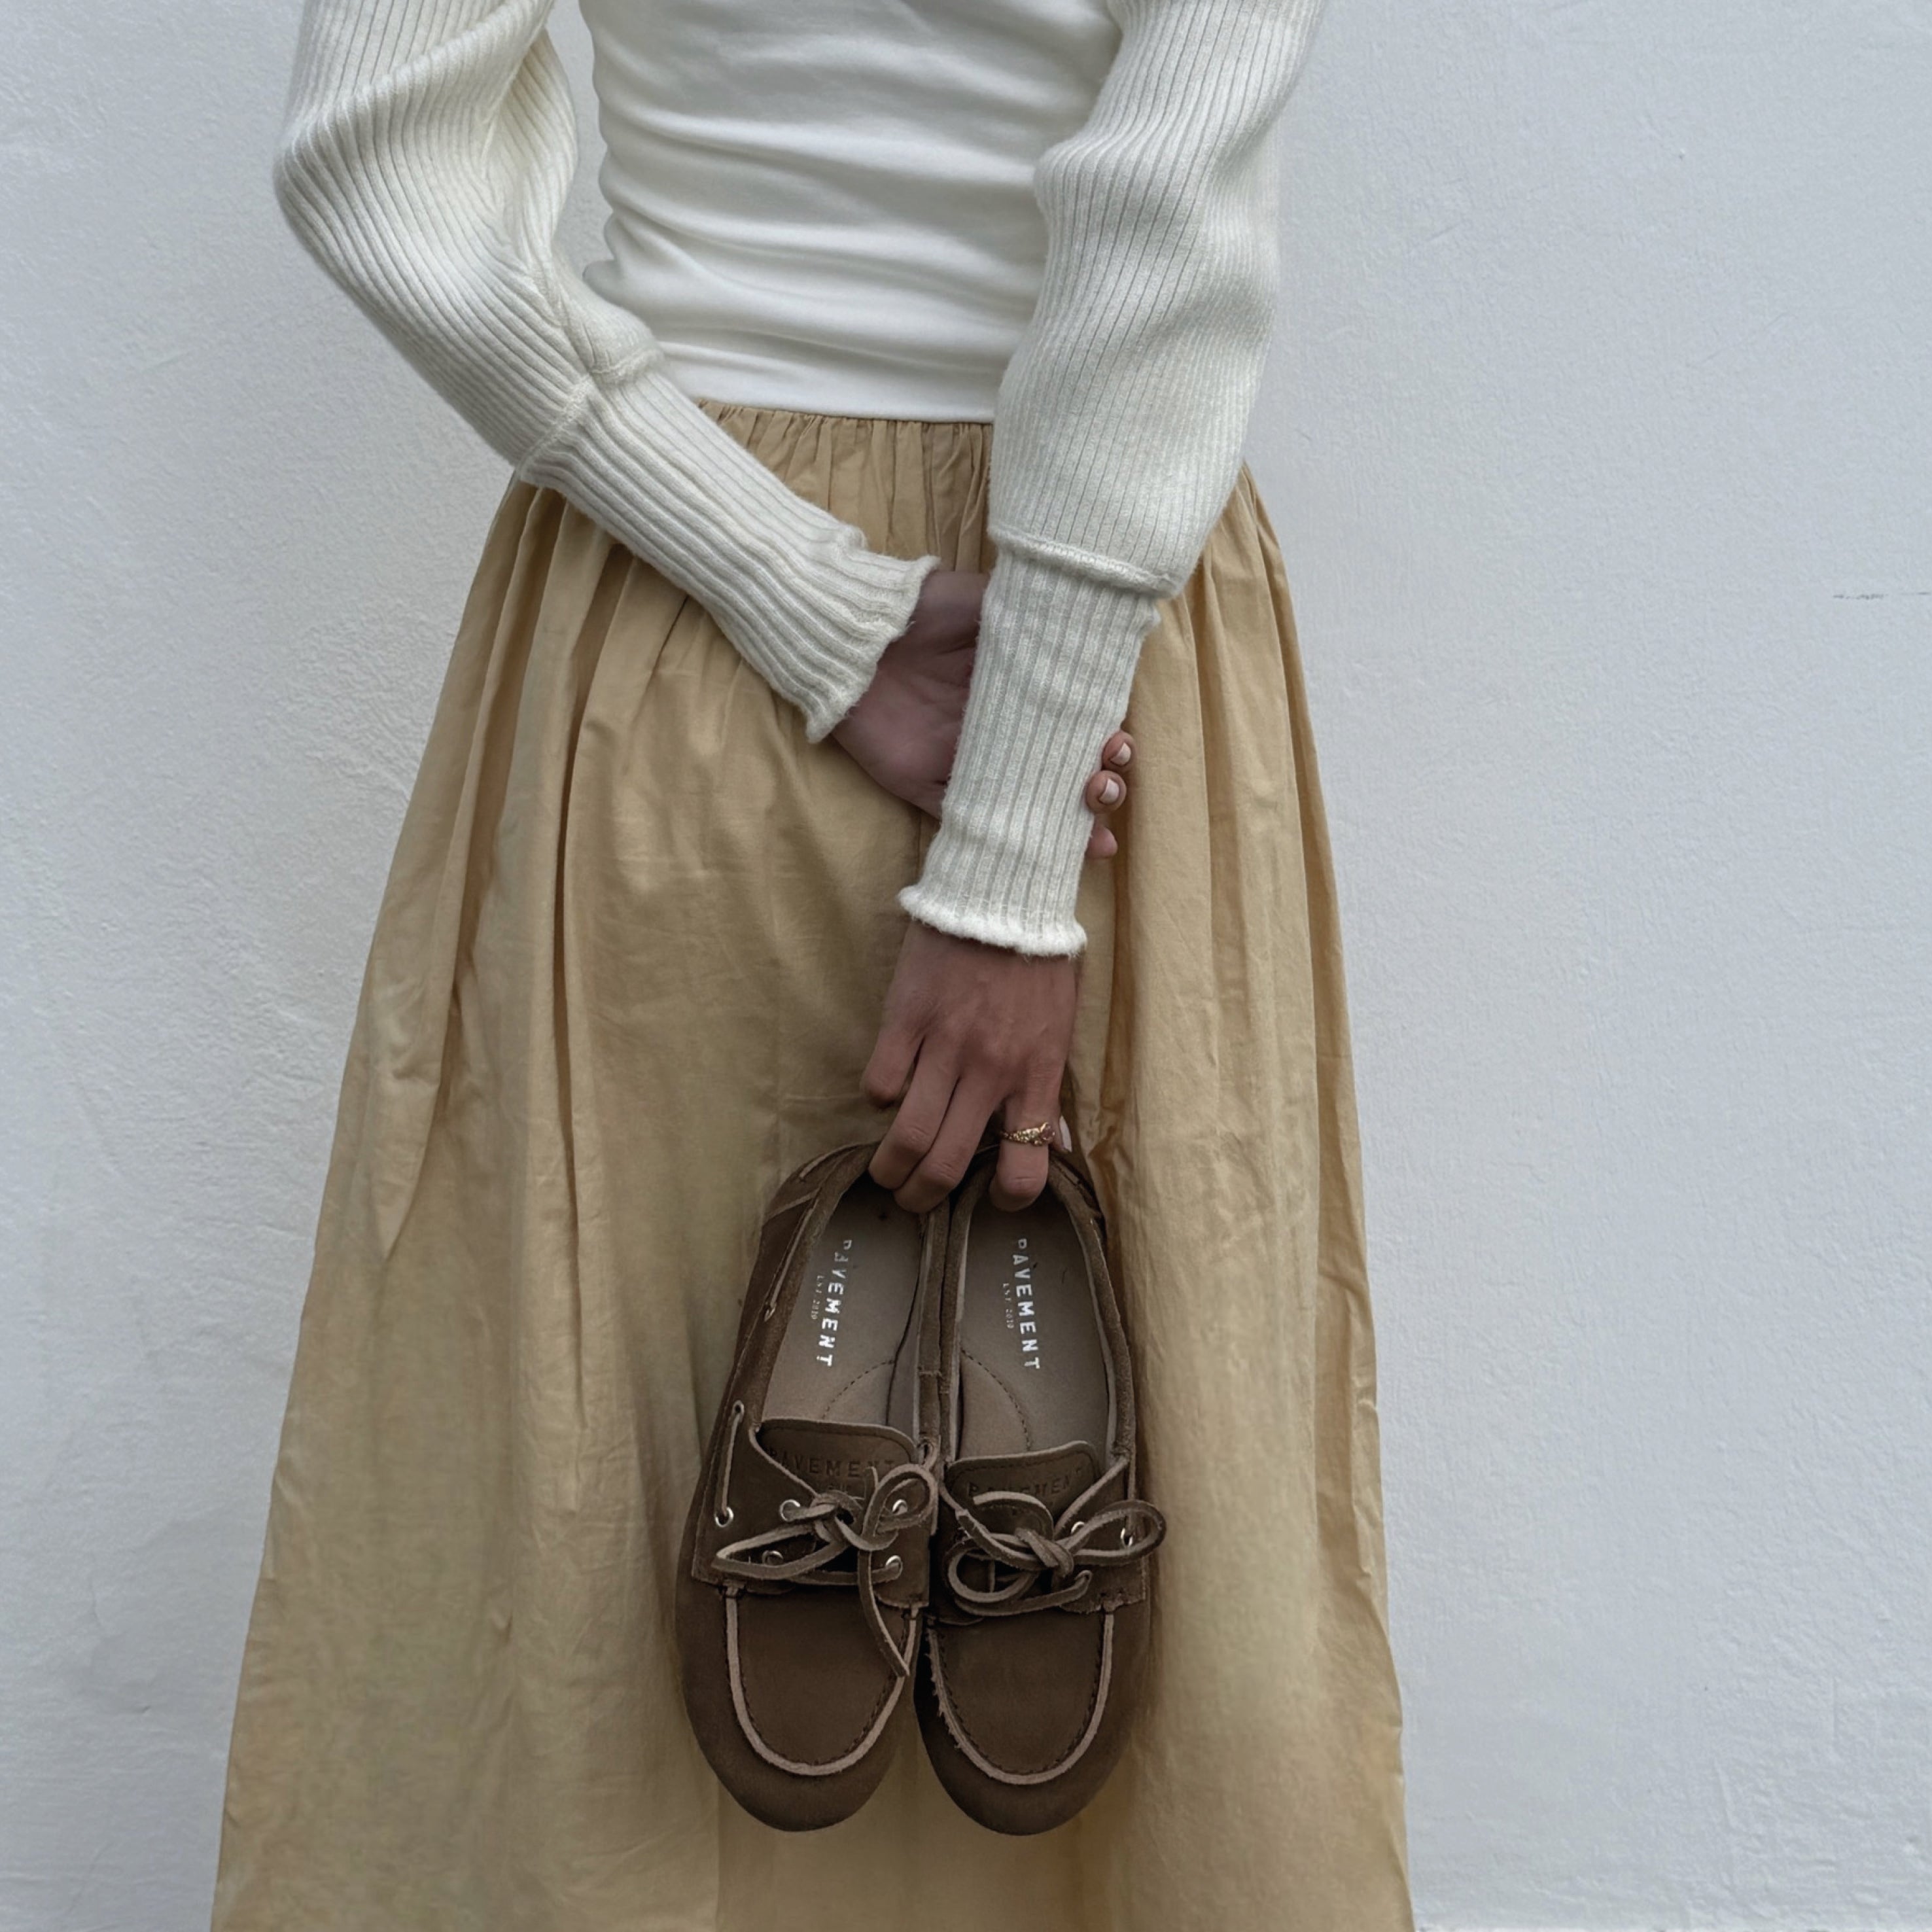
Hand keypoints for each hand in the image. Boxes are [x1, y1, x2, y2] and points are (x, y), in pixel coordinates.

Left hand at [832, 569, 1134, 856]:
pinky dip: (1000, 841)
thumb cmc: (921, 607)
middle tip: (1104, 787)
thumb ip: (1033, 609)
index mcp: (1019, 690)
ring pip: (1024, 804)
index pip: (1074, 725)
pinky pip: (965, 823)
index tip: (1119, 747)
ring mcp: (961, 760)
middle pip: (1059, 771)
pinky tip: (1036, 856)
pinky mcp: (923, 785)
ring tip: (1094, 836)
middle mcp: (997, 730)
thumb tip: (1091, 610)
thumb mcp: (985, 598)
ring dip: (1064, 826)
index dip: (1105, 742)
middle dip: (1096, 787)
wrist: (852, 631)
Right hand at [864, 921, 1077, 1213]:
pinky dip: (882, 1096)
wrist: (1003, 895)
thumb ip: (1051, 1088)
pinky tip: (890, 1090)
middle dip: (924, 1197)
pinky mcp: (905, 1020)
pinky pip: (881, 1082)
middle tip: (914, 1199)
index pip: (1025, 1167)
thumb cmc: (1040, 962)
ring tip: (886, 1172)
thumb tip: (1053, 1143)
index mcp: (1035, 1076)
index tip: (993, 1199)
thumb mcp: (1062, 1028)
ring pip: (907, 1135)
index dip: (1008, 1198)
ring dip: (890, 1166)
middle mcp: (989, 1071)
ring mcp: (944, 1046)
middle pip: (947, 1164)